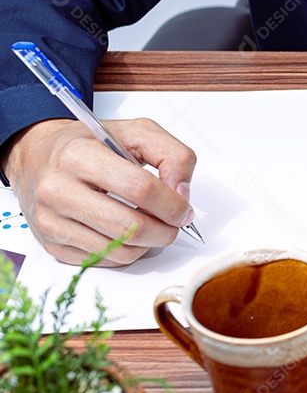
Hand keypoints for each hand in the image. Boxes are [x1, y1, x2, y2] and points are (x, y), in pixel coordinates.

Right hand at [1, 118, 196, 265]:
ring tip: (152, 224)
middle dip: (166, 230)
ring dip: (148, 243)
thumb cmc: (89, 143)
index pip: (140, 189)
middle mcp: (57, 190)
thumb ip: (172, 155)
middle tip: (174, 222)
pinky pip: (103, 260)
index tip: (184, 208)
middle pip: (131, 227)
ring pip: (120, 250)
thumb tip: (181, 193)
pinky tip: (126, 231)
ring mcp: (50, 220)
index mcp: (79, 156)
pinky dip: (125, 251)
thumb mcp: (137, 132)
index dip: (172, 204)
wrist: (37, 155)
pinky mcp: (51, 244)